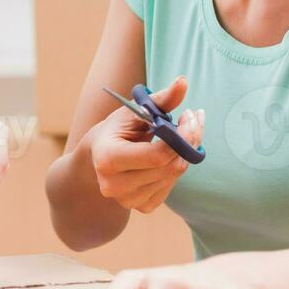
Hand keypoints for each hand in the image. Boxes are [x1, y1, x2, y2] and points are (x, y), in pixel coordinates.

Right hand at [86, 77, 202, 213]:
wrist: (96, 159)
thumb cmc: (115, 131)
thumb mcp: (132, 112)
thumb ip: (159, 99)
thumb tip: (183, 81)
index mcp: (108, 159)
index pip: (158, 154)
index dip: (182, 136)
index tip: (190, 115)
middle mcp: (115, 185)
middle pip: (170, 166)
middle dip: (189, 140)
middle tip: (192, 119)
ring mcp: (129, 200)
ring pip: (174, 175)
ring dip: (186, 152)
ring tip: (182, 133)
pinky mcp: (142, 207)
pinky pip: (171, 185)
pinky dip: (176, 166)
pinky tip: (171, 153)